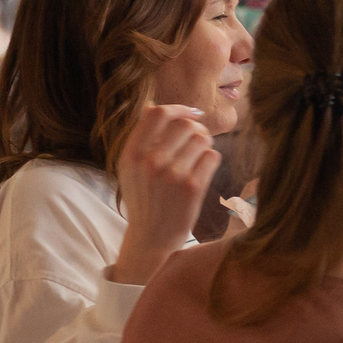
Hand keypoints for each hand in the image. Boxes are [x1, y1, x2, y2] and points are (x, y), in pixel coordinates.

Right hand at [110, 105, 217, 286]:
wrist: (152, 236)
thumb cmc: (144, 198)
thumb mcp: (130, 168)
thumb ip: (141, 138)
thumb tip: (155, 106)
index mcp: (131, 154)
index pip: (157, 113)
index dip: (179, 108)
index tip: (191, 113)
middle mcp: (150, 161)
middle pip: (185, 124)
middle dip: (196, 128)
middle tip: (197, 140)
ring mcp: (172, 174)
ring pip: (202, 139)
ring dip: (205, 144)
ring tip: (198, 157)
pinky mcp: (192, 187)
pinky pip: (212, 156)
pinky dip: (211, 160)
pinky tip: (203, 170)